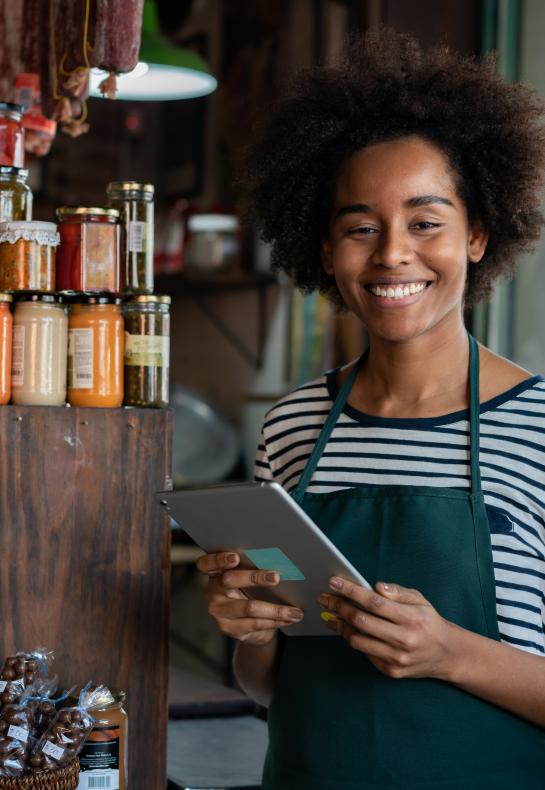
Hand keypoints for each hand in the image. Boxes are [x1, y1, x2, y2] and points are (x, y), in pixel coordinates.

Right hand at [196, 551, 303, 645]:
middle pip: (231, 580)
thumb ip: (254, 568)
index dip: (219, 559)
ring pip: (249, 607)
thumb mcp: (248, 579)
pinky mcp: (228, 628)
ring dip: (276, 609)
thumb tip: (281, 559)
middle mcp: (212, 591)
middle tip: (277, 577)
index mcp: (215, 573)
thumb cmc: (251, 593)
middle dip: (256, 577)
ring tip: (295, 610)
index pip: (207, 563)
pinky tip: (288, 618)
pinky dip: (275, 621)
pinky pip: (255, 624)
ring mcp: (218, 611)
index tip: (236, 557)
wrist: (250, 626)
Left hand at [317, 578, 454, 679]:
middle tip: (324, 597)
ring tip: (330, 613)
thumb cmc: (428, 621)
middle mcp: (403, 639)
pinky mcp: (391, 670)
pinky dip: (353, 638)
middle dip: (338, 607)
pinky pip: (364, 653)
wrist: (446, 654)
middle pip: (361, 621)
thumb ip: (397, 592)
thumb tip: (375, 587)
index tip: (334, 583)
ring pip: (358, 640)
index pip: (374, 603)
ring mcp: (396, 658)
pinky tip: (346, 628)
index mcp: (411, 618)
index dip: (351, 592)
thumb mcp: (419, 599)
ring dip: (340, 625)